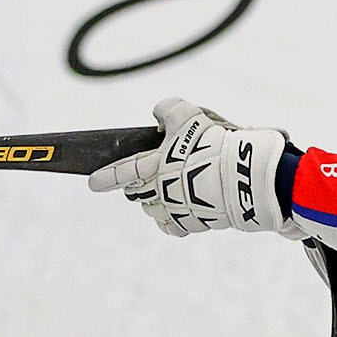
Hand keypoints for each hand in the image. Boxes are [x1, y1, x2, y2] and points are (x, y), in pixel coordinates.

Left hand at [87, 98, 293, 237]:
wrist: (243, 175)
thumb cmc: (214, 143)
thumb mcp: (188, 113)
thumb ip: (166, 110)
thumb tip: (158, 116)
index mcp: (153, 167)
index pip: (122, 173)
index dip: (106, 177)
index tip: (93, 182)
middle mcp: (159, 192)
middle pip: (137, 194)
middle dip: (136, 187)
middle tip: (142, 181)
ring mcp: (176, 211)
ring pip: (154, 210)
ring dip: (155, 201)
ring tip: (166, 191)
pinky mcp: (194, 224)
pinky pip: (174, 227)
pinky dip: (172, 220)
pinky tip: (178, 211)